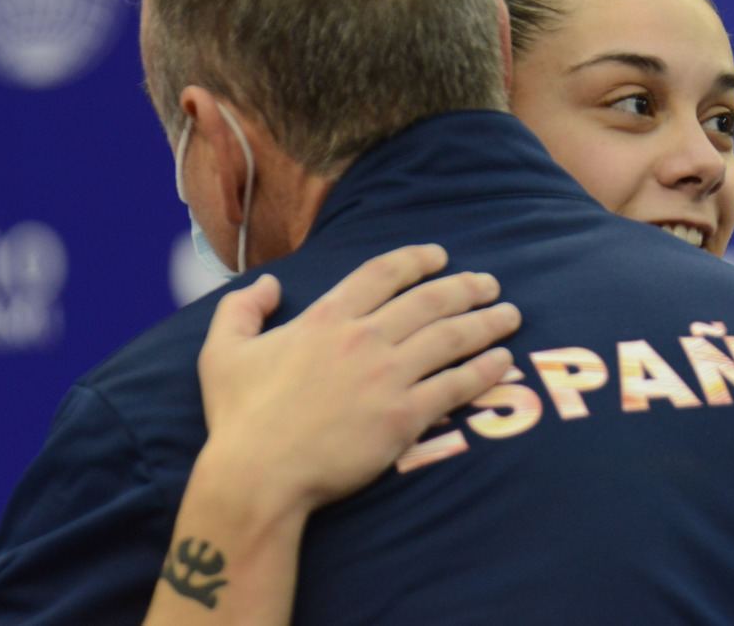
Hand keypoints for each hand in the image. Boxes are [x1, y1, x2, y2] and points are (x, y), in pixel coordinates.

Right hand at [197, 244, 519, 514]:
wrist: (258, 477)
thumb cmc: (239, 417)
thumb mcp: (223, 352)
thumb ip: (242, 308)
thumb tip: (271, 284)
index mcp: (327, 318)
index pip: (383, 273)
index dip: (417, 259)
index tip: (441, 256)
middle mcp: (364, 339)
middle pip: (430, 300)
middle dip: (466, 287)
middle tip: (489, 284)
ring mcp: (388, 376)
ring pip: (452, 337)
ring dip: (487, 322)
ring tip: (510, 314)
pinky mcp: (404, 417)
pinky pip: (456, 385)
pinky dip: (485, 369)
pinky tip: (504, 361)